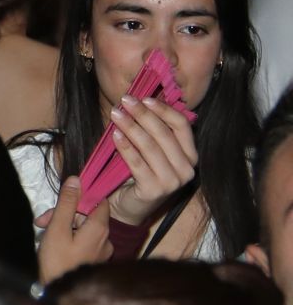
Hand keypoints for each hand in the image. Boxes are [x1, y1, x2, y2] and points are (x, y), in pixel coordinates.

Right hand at [37, 176, 109, 281]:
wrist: (61, 296)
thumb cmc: (57, 261)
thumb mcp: (57, 228)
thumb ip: (67, 203)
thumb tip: (76, 179)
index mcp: (100, 228)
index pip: (99, 201)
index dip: (81, 197)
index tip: (61, 200)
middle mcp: (107, 239)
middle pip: (87, 216)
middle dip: (64, 214)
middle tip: (41, 222)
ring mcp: (102, 252)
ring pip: (84, 229)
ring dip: (64, 227)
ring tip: (43, 235)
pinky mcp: (95, 262)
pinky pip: (84, 243)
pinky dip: (70, 239)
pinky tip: (53, 246)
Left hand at [104, 96, 196, 225]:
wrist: (128, 206)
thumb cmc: (138, 173)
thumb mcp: (150, 150)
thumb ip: (153, 131)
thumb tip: (139, 101)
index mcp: (190, 156)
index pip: (182, 126)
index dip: (164, 109)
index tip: (144, 98)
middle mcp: (187, 169)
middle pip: (165, 134)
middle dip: (143, 114)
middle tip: (125, 101)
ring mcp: (173, 181)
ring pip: (150, 147)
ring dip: (131, 127)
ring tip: (116, 114)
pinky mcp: (155, 190)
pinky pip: (137, 163)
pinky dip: (125, 147)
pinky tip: (114, 134)